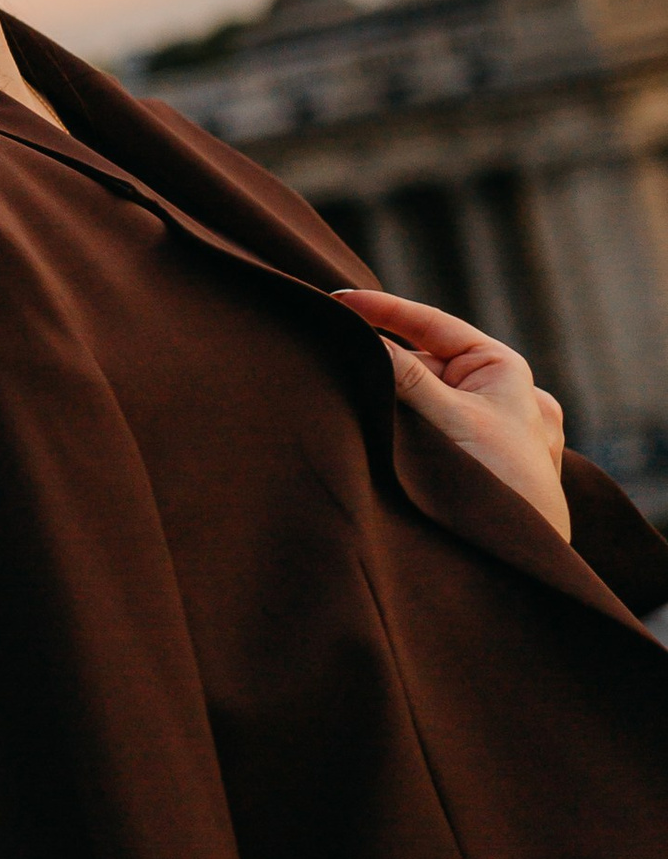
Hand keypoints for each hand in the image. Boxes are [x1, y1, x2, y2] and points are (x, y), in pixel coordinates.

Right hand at [333, 288, 568, 539]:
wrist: (525, 555)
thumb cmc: (504, 483)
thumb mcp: (447, 419)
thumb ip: (403, 377)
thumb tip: (360, 338)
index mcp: (501, 368)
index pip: (431, 324)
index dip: (383, 310)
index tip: (336, 303)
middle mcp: (496, 391)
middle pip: (421, 363)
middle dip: (380, 363)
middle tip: (333, 357)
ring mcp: (486, 424)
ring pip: (421, 397)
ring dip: (389, 399)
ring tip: (348, 397)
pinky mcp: (472, 455)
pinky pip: (426, 425)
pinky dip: (400, 424)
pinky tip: (372, 428)